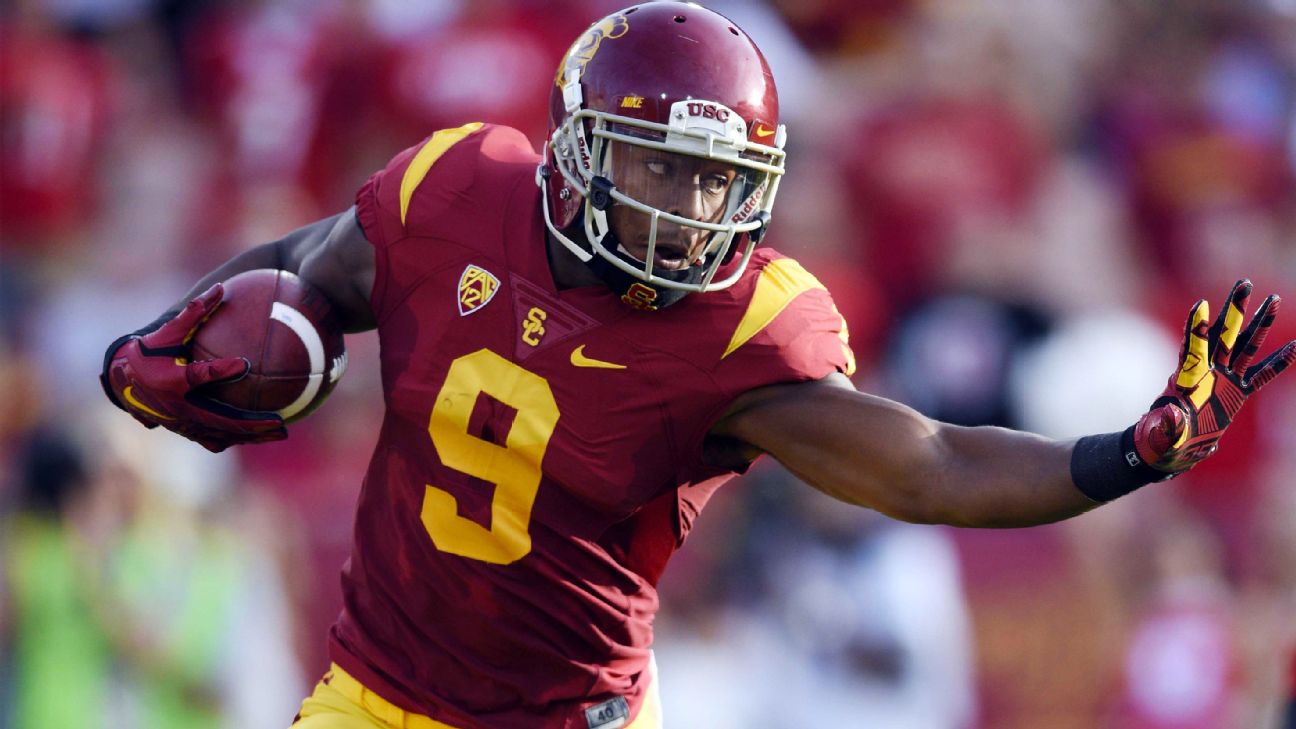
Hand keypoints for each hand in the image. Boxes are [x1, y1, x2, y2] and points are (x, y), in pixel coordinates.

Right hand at [101, 284, 286, 452]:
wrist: (121, 382)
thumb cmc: (148, 352)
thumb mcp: (167, 332)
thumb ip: (194, 312)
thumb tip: (220, 288)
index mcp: (172, 380)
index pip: (199, 376)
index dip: (220, 371)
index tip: (244, 364)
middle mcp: (178, 407)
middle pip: (221, 419)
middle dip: (252, 423)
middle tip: (280, 421)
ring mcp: (182, 423)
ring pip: (222, 434)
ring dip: (252, 435)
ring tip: (281, 432)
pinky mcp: (185, 430)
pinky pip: (215, 438)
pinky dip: (237, 437)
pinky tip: (259, 436)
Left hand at [1133, 279, 1295, 474]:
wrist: (1171, 447)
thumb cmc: (1161, 438)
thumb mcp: (1164, 432)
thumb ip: (1169, 424)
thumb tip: (1172, 416)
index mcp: (1187, 377)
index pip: (1192, 346)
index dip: (1195, 327)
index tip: (1200, 304)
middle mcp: (1208, 371)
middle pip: (1224, 334)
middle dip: (1235, 309)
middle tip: (1244, 282)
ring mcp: (1224, 379)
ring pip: (1246, 346)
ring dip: (1260, 325)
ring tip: (1274, 300)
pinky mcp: (1237, 393)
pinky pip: (1261, 375)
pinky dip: (1278, 363)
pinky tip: (1295, 348)